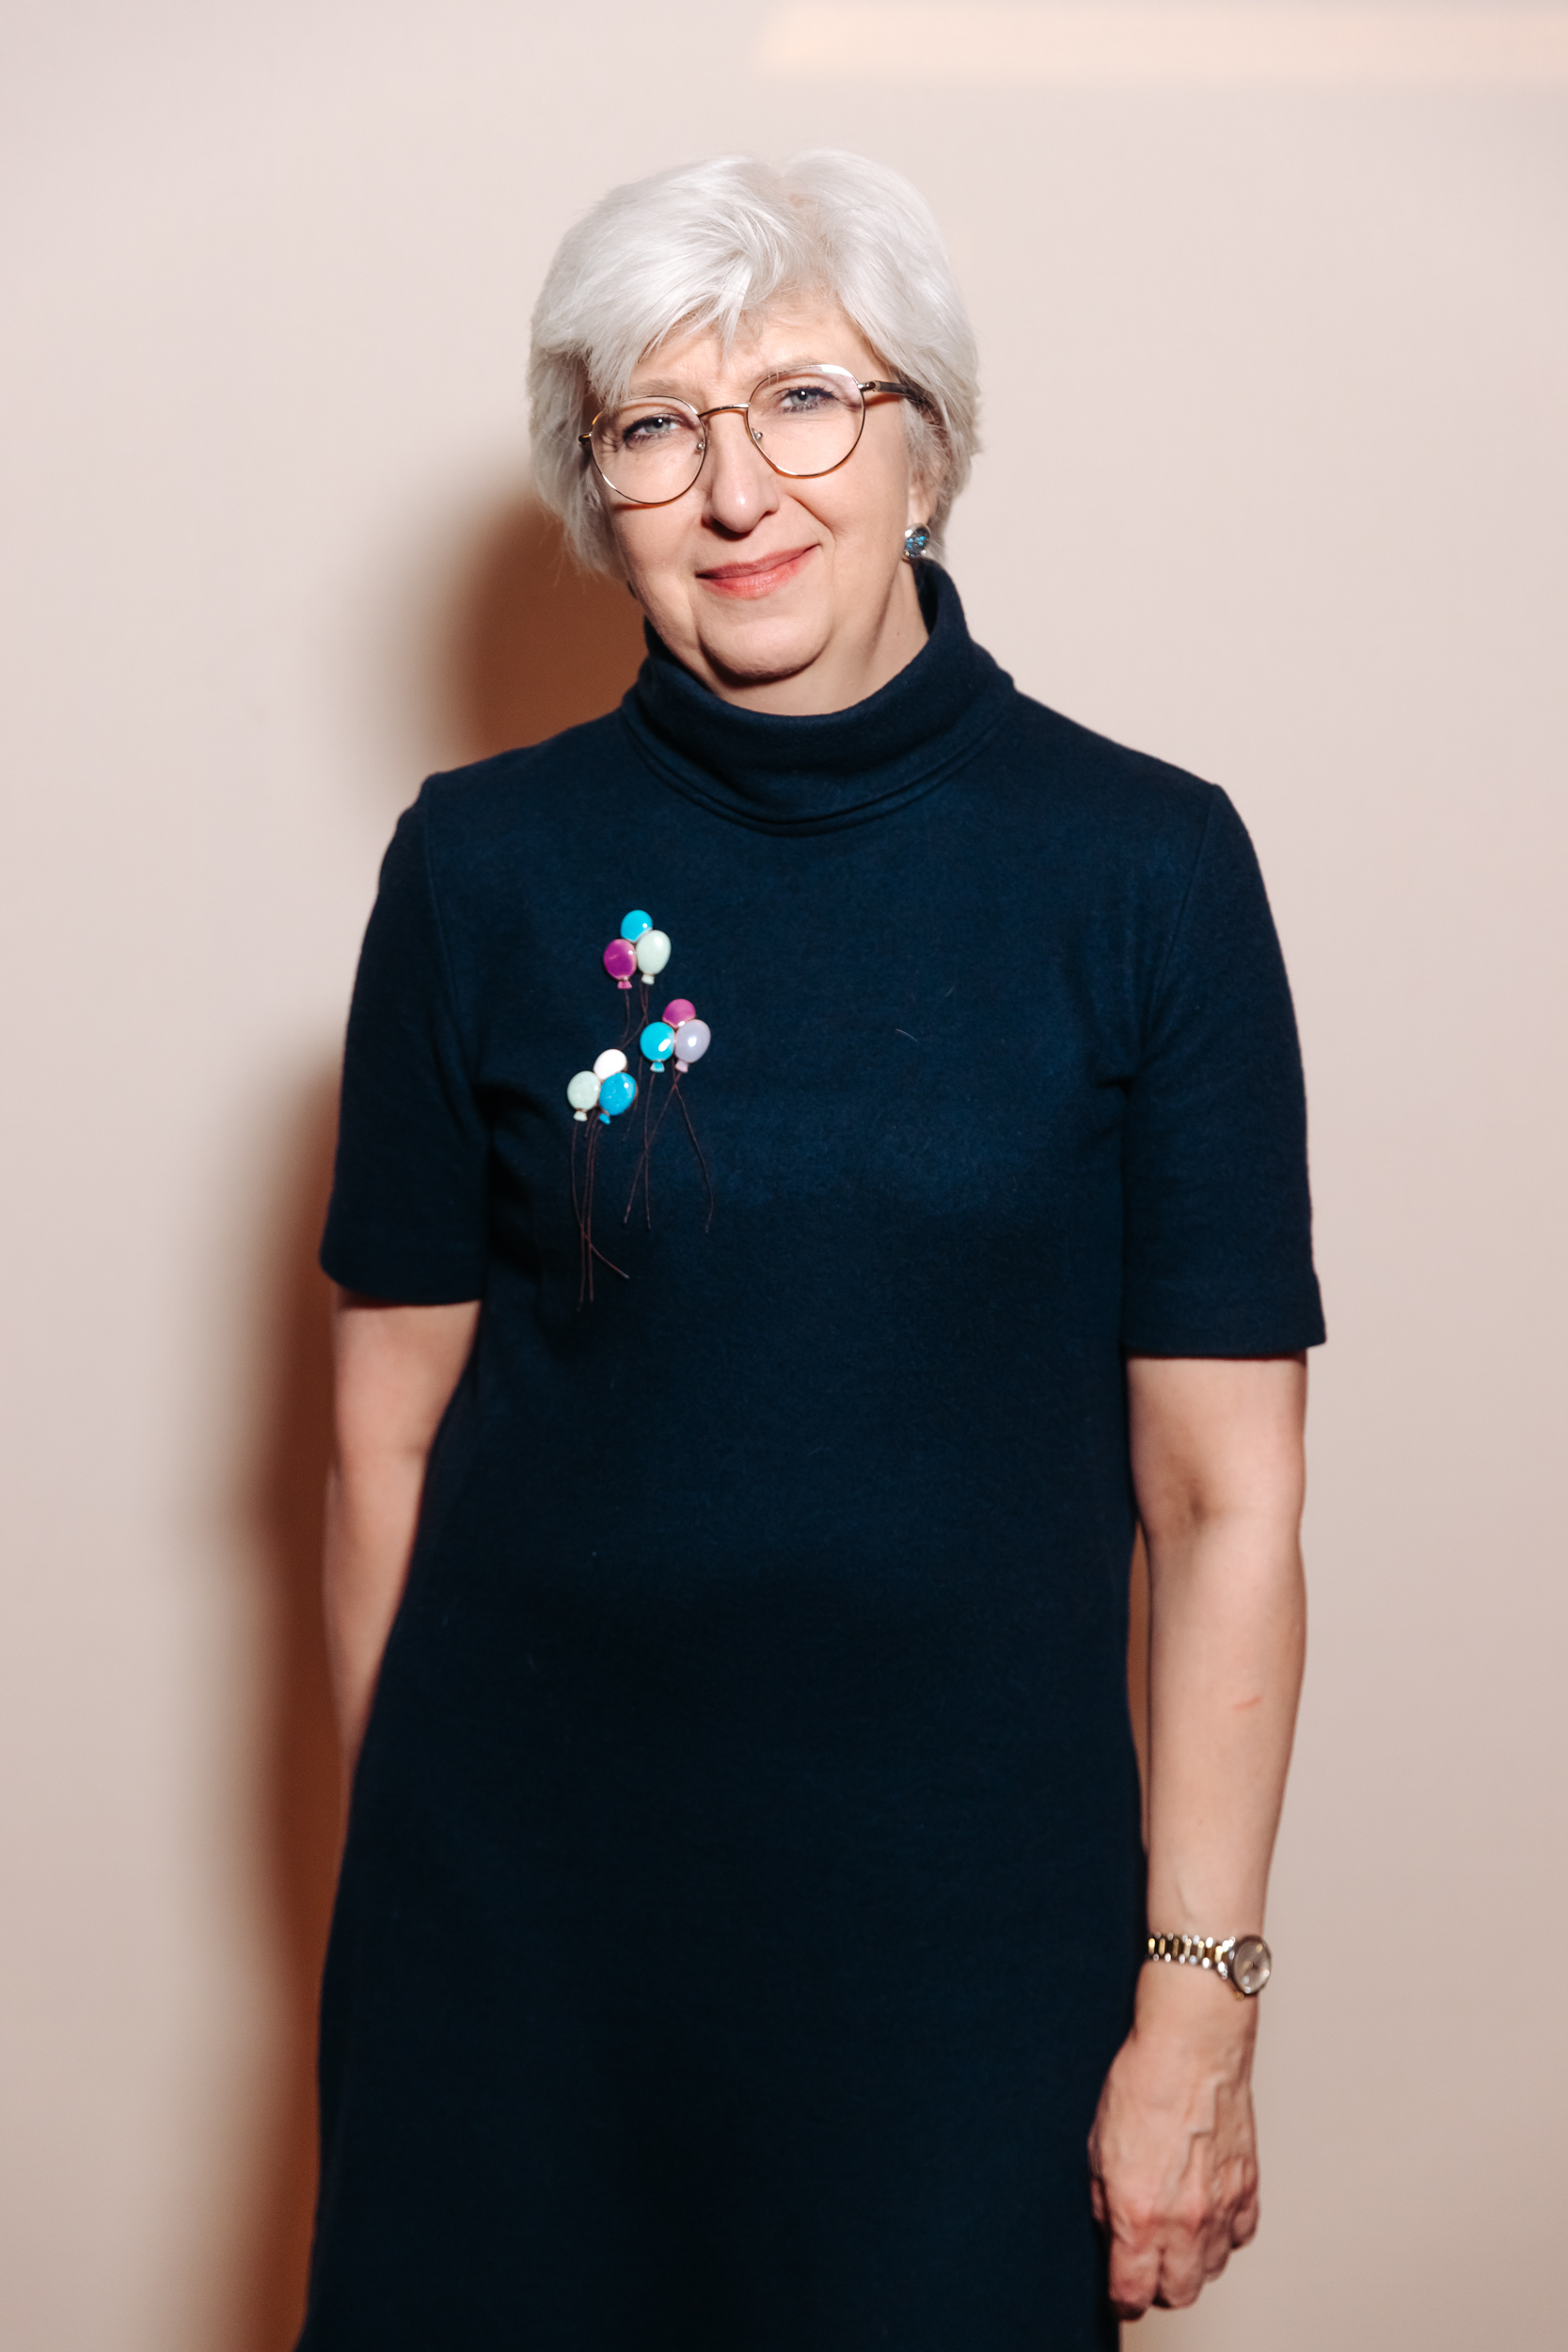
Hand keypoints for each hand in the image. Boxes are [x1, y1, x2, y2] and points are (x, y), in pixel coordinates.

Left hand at [1087, 1962, 1260, 2317]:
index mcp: (1139, 2214)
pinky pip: (1240, 2236)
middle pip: (1178, 2294)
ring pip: (1211, 2269)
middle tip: (1147, 2264)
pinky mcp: (1248, 2187)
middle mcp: (1184, 2221)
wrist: (1193, 2044)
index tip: (1120, 2289)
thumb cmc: (1143, 2081)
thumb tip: (1111, 2228)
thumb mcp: (1098, 2145)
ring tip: (1176, 2234)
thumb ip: (1104, 2200)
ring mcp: (1221, 2207)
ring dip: (1192, 2262)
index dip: (1123, 2296)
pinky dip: (1224, 2234)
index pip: (1134, 2291)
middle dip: (1159, 2287)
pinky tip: (1207, 2211)